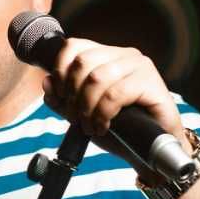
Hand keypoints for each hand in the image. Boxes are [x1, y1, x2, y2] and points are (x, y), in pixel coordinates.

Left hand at [41, 38, 186, 183]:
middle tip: (76, 119)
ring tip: (90, 126)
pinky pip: (115, 94)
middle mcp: (125, 55)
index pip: (73, 47)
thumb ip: (63, 100)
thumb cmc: (121, 130)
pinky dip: (103, 114)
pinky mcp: (152, 83)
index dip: (60, 72)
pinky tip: (103, 126)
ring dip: (87, 108)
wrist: (151, 152)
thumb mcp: (84, 115)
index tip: (60, 98)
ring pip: (97, 78)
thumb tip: (47, 82)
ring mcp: (140, 66)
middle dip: (72, 95)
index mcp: (108, 55)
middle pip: (82, 62)